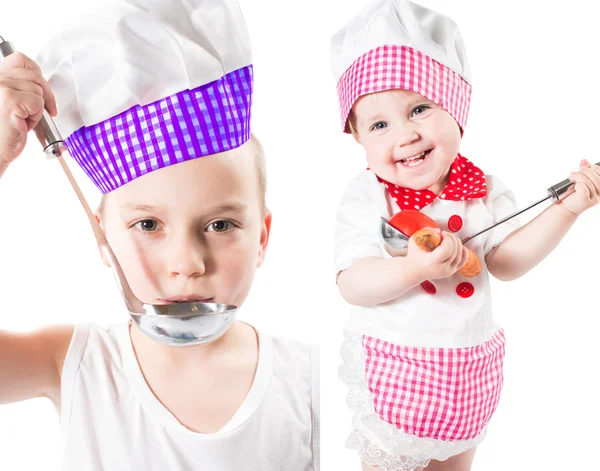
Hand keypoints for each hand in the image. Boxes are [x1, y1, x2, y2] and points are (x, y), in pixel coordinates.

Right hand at [0, 52, 56, 167]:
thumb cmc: (1, 130)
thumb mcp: (6, 101)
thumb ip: (17, 87)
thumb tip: (39, 82)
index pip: (20, 59)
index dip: (35, 73)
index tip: (41, 89)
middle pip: (34, 75)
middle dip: (44, 94)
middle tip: (42, 110)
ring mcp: (2, 87)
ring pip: (38, 90)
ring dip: (37, 109)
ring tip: (23, 119)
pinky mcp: (11, 100)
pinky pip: (38, 103)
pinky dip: (36, 117)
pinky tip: (23, 124)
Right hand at [407, 229, 468, 280]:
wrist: (414, 271)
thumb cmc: (414, 256)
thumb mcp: (414, 241)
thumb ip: (425, 232)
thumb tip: (439, 231)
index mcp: (432, 262)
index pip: (446, 250)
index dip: (447, 239)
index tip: (442, 233)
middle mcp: (441, 269)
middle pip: (454, 251)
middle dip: (452, 239)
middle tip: (445, 234)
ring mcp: (448, 271)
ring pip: (459, 255)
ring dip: (457, 243)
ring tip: (450, 238)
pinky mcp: (452, 271)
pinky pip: (463, 262)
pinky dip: (464, 253)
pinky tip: (461, 246)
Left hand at [560, 160, 599, 215]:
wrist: (565, 207)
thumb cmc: (573, 193)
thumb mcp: (580, 179)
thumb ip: (584, 170)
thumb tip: (584, 161)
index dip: (595, 168)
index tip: (586, 168)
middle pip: (597, 177)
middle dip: (584, 171)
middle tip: (575, 172)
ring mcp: (594, 199)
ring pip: (588, 182)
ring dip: (578, 176)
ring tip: (571, 177)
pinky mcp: (585, 201)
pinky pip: (583, 188)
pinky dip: (577, 184)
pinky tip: (574, 185)